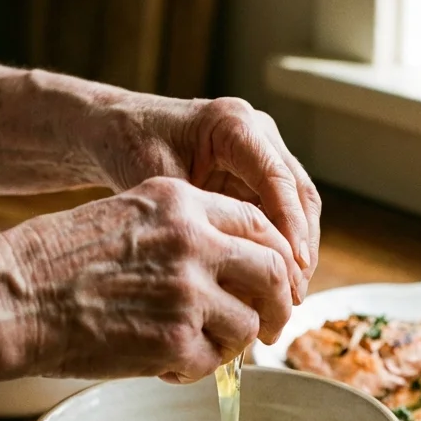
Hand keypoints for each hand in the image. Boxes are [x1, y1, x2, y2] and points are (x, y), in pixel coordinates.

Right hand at [0, 177, 294, 382]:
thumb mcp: (126, 215)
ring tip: (196, 348)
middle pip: (273, 272)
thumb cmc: (56, 260)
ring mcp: (188, 293)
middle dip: (279, 305)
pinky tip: (163, 364)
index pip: (258, 223)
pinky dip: (194, 370)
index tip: (275, 281)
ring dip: (230, 343)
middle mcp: (193, 242)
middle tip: (272, 327)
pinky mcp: (176, 342)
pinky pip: (212, 363)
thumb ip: (182, 230)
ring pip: (248, 325)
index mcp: (181, 203)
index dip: (275, 256)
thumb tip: (229, 266)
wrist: (13, 297)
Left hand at [90, 93, 320, 299]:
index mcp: (234, 124)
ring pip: (298, 206)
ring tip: (289, 296)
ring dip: (297, 251)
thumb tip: (230, 271)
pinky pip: (280, 213)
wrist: (119, 132)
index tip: (292, 267)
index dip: (290, 226)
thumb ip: (194, 218)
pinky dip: (281, 247)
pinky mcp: (257, 174)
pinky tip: (273, 283)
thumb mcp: (155, 183)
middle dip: (301, 246)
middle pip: (299, 193)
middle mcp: (258, 132)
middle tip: (293, 294)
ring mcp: (262, 152)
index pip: (277, 179)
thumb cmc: (130, 148)